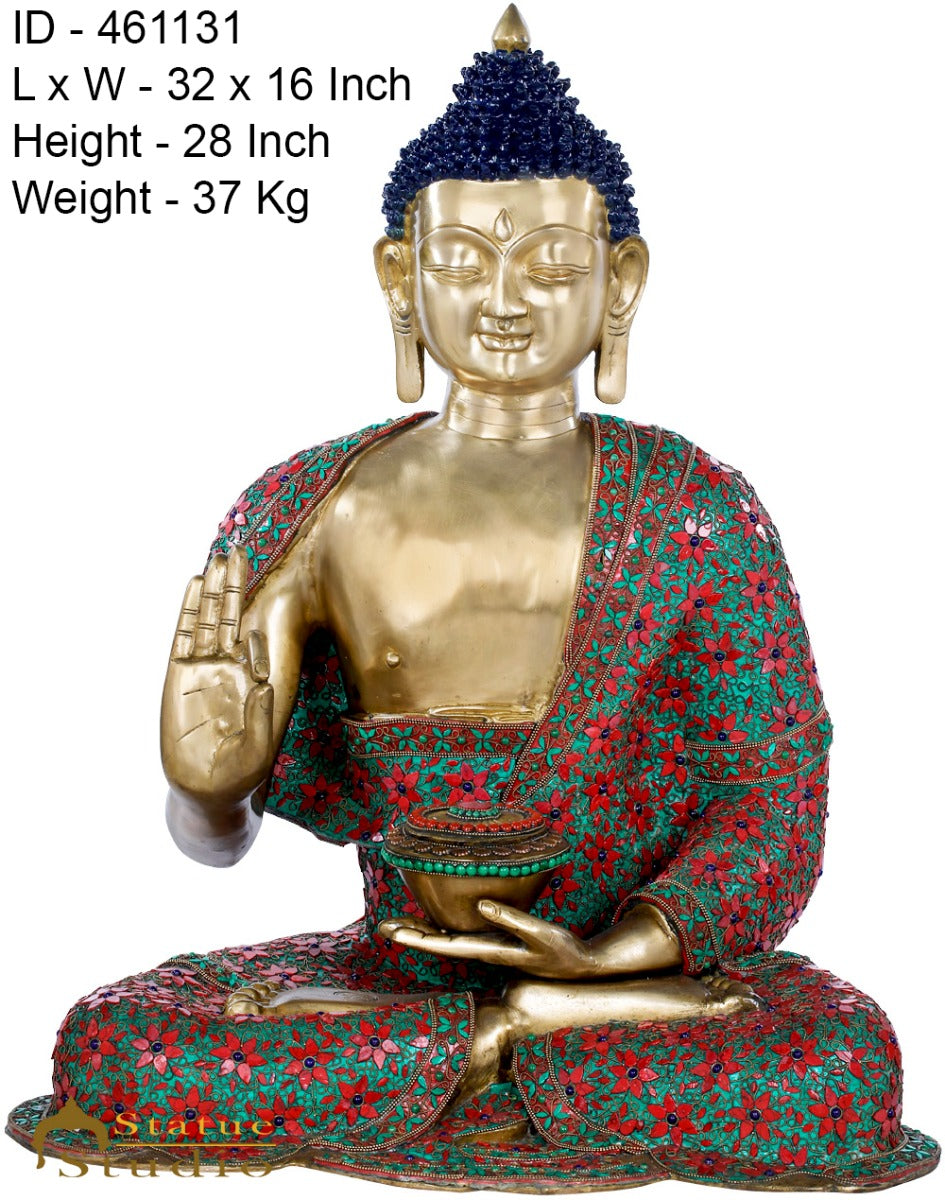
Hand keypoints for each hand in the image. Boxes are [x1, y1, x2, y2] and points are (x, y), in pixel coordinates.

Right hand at [160, 548, 273, 808]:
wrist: (208, 792)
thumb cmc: (242, 776)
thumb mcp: (259, 750)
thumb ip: (261, 718)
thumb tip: (262, 686)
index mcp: (256, 680)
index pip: (260, 636)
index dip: (262, 607)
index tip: (270, 574)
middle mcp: (232, 669)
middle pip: (234, 617)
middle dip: (236, 585)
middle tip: (240, 550)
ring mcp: (205, 670)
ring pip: (211, 620)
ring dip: (214, 590)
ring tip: (218, 558)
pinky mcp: (179, 678)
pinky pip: (185, 637)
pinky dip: (190, 611)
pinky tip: (195, 586)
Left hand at [379, 900, 599, 979]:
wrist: (578, 969)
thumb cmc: (561, 950)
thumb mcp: (538, 933)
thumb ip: (511, 919)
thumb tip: (481, 904)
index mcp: (487, 949)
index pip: (442, 944)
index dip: (416, 937)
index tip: (390, 931)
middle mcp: (482, 950)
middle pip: (438, 942)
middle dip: (410, 934)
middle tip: (382, 925)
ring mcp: (488, 948)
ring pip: (447, 940)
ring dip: (423, 932)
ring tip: (399, 924)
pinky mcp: (496, 943)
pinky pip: (461, 936)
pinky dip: (443, 930)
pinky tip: (435, 925)